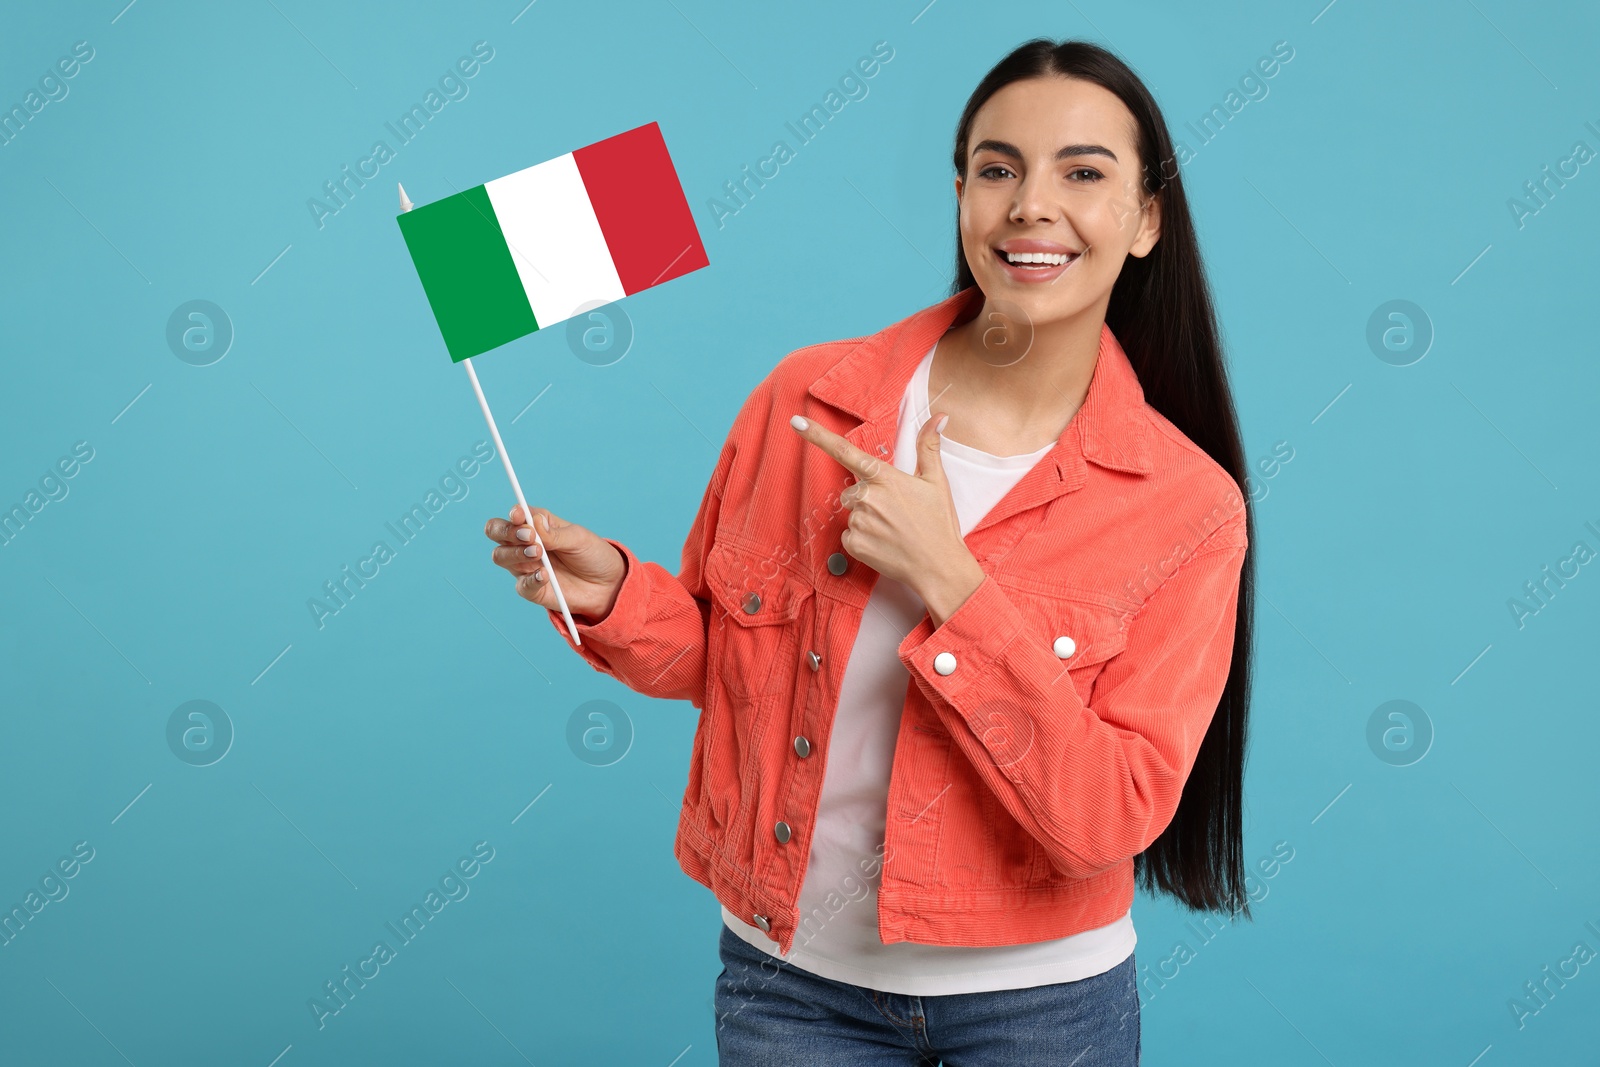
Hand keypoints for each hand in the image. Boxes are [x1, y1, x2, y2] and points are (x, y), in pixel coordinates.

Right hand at [484, 505, 626, 622]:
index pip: (514, 516)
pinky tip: (545, 575)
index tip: (520, 517)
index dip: (513, 515)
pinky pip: (521, 585)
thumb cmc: (592, 555)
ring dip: (516, 553)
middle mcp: (525, 544)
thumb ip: (555, 533)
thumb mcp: (579, 538)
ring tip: (539, 553)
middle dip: (506, 532)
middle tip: (529, 537)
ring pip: (501, 557)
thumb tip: (533, 522)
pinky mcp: (532, 589)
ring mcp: (526, 567)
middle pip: (497, 533)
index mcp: (537, 525)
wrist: (608, 585)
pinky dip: (531, 579)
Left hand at [790, 413, 986, 625]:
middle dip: (868, 499)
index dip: (817, 435)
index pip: (845, 451)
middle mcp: (867, 497)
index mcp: (884, 477)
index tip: (796, 423)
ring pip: (852, 513)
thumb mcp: (937, 481)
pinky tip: (883, 543)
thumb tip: (940, 417)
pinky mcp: (854, 544)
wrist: (938, 567)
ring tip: (893, 529)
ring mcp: (859, 522)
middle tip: (895, 513)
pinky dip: (862, 539)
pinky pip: (848, 535)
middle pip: (852, 491)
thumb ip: (929, 446)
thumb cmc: (939, 524)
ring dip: (866, 519)